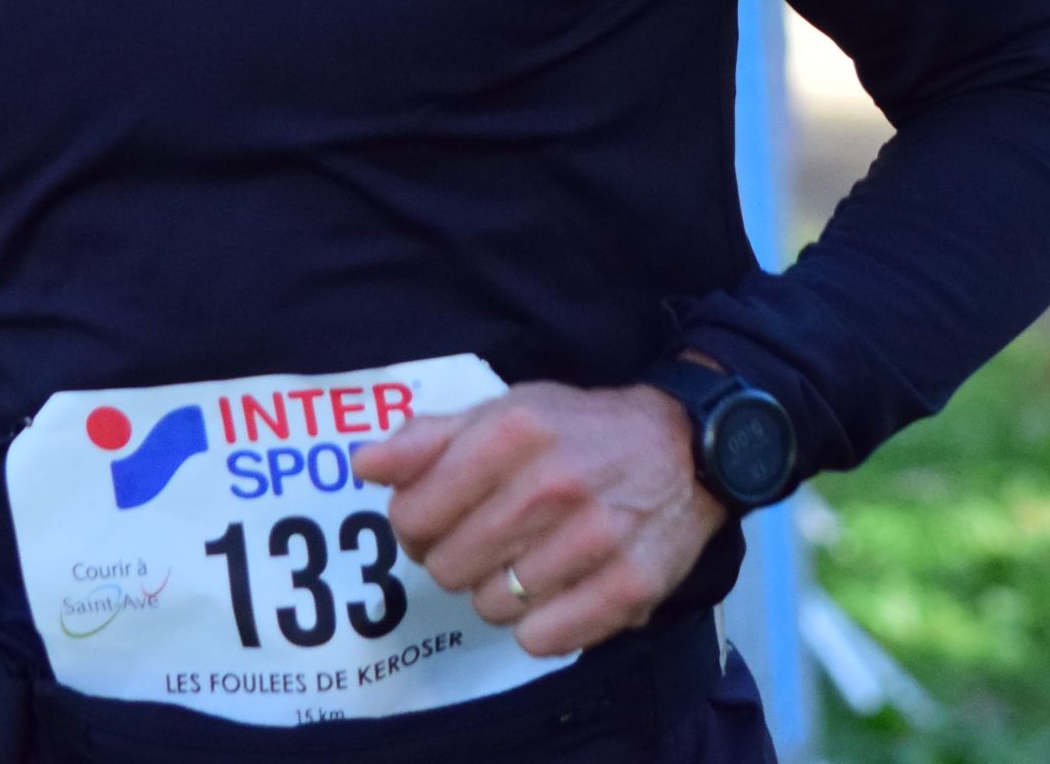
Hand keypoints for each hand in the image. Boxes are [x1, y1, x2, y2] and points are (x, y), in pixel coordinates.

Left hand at [351, 381, 723, 657]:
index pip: (413, 513)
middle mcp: (552, 485)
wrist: (684, 449)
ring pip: (490, 607)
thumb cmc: (580, 431)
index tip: (436, 518)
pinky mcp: (628, 588)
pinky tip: (556, 589)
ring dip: (497, 591)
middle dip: (453, 558)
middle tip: (483, 540)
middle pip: (446, 567)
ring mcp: (593, 541)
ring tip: (526, 558)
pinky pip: (541, 640)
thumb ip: (429, 438)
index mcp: (513, 432)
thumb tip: (364, 465)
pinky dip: (539, 625)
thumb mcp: (506, 409)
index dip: (413, 524)